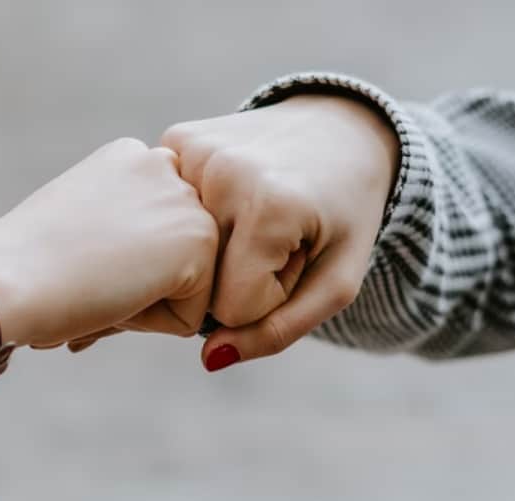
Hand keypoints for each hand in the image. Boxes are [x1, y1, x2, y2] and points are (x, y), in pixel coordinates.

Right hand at [0, 138, 217, 348]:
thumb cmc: (27, 263)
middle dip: (142, 282)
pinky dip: (154, 324)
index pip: (158, 231)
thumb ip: (126, 226)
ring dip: (148, 303)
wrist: (8, 277)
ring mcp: (187, 200)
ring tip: (102, 284)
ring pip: (189, 285)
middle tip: (91, 277)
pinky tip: (117, 297)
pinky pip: (193, 314)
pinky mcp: (201, 240)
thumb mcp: (83, 220)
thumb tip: (157, 266)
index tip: (84, 260)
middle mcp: (166, 165)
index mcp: (132, 156)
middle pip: (177, 256)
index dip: (124, 262)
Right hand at [162, 95, 398, 368]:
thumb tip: (210, 359)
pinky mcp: (174, 139)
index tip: (294, 259)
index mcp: (270, 205)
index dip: (267, 297)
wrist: (341, 129)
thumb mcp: (337, 282)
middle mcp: (221, 171)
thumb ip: (279, 330)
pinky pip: (169, 212)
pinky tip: (229, 195)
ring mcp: (191, 150)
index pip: (232, 307)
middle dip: (237, 274)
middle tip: (276, 238)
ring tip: (254, 215)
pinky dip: (197, 216)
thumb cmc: (345, 213)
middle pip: (200, 279)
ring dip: (215, 248)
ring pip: (179, 249)